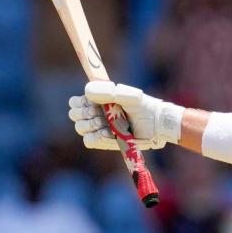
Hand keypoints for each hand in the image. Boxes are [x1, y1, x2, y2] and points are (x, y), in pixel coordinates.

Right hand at [68, 81, 183, 149]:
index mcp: (99, 100)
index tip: (90, 103)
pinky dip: (97, 138)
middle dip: (84, 114)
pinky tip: (109, 135)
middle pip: (75, 115)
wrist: (156, 125)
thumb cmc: (144, 107)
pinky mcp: (105, 141)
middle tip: (100, 114)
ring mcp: (100, 128)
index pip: (75, 102)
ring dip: (91, 126)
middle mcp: (97, 114)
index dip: (79, 103)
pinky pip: (89, 141)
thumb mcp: (129, 96)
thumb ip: (108, 91)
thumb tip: (87, 90)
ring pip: (81, 128)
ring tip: (107, 124)